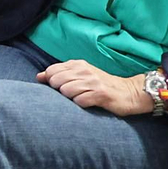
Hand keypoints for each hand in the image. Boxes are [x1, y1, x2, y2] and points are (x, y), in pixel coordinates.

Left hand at [38, 61, 153, 116]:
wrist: (129, 92)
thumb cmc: (100, 85)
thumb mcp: (80, 76)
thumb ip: (60, 74)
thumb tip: (38, 77)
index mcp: (78, 64)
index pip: (52, 71)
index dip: (51, 82)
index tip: (60, 88)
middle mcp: (84, 71)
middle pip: (56, 81)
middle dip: (59, 91)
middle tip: (72, 95)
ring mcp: (93, 82)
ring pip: (66, 91)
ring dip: (70, 98)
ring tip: (81, 98)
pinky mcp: (101, 94)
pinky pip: (80, 101)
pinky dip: (81, 104)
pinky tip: (88, 103)